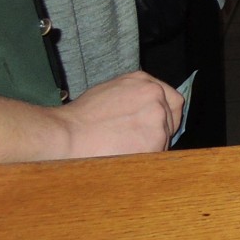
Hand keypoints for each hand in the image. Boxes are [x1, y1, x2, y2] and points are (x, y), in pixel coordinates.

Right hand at [53, 72, 184, 158]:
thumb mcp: (111, 92)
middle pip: (170, 119)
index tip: (155, 127)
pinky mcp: (156, 138)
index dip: (165, 115)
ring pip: (165, 137)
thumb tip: (144, 109)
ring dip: (151, 146)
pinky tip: (128, 157)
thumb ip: (134, 96)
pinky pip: (159, 152)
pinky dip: (147, 157)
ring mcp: (157, 116)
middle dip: (157, 132)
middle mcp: (155, 95)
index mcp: (144, 82)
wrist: (68, 135)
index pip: (172, 100)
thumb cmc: (81, 118)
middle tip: (136, 142)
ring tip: (125, 149)